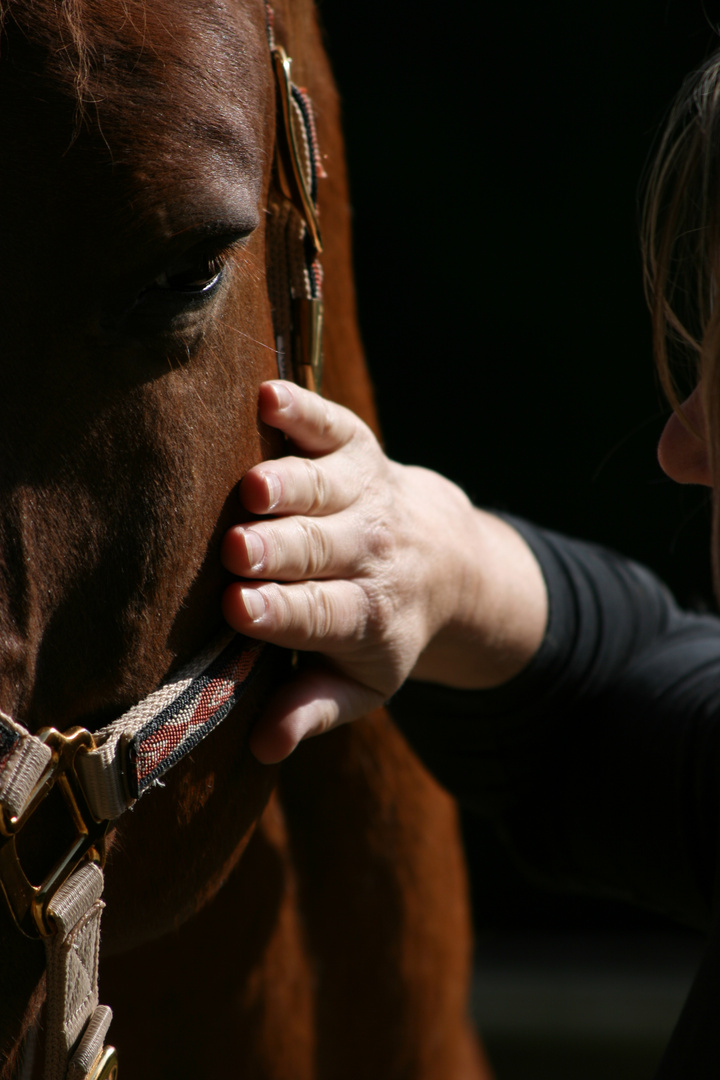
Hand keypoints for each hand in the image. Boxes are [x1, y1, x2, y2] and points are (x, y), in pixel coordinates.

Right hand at [221, 381, 546, 762]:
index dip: (280, 613)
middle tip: (239, 551)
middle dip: (280, 551)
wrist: (447, 558)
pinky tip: (268, 397)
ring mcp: (366, 494)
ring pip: (324, 489)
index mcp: (366, 614)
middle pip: (321, 551)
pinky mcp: (358, 449)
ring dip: (289, 488)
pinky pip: (331, 425)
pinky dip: (302, 410)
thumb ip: (316, 709)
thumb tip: (263, 748)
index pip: (320, 615)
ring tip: (254, 489)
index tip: (238, 609)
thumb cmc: (383, 625)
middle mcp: (370, 551)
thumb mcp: (365, 683)